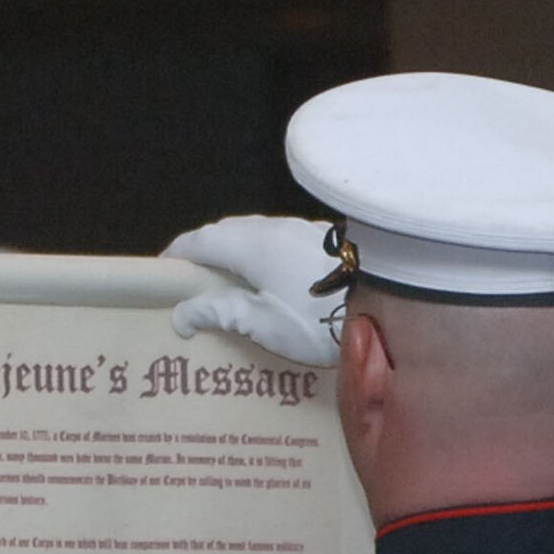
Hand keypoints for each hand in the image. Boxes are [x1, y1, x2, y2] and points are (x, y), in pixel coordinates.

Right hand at [165, 215, 339, 366]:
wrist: (390, 302)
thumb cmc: (318, 317)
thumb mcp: (262, 324)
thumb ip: (220, 313)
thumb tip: (181, 314)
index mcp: (251, 246)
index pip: (199, 241)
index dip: (177, 255)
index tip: (162, 272)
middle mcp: (274, 228)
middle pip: (227, 232)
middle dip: (204, 252)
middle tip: (194, 280)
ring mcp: (302, 230)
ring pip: (257, 233)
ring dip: (236, 251)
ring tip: (231, 281)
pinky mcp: (325, 240)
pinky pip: (281, 240)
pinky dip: (264, 254)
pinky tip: (272, 278)